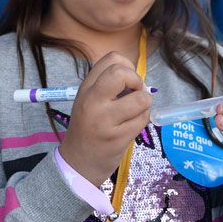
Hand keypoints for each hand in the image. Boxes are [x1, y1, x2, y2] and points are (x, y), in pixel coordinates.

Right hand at [58, 52, 152, 185]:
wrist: (77, 163)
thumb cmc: (87, 128)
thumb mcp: (89, 101)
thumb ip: (107, 85)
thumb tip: (136, 78)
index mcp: (86, 88)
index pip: (112, 59)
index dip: (127, 66)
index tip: (126, 82)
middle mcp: (93, 101)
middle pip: (121, 72)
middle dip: (136, 80)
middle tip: (134, 93)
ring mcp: (105, 120)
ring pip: (140, 98)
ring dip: (145, 102)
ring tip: (137, 110)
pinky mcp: (117, 138)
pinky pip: (143, 119)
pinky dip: (143, 118)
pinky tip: (133, 124)